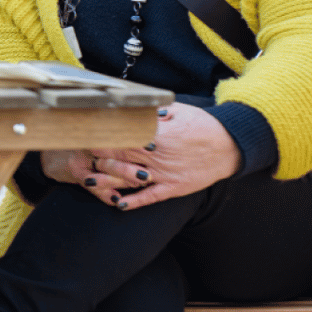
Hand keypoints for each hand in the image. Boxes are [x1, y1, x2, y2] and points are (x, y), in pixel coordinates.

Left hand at [81, 104, 239, 210]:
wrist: (230, 145)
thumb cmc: (203, 125)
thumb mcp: (178, 110)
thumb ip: (154, 112)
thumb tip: (135, 107)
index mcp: (157, 135)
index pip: (123, 136)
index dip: (104, 137)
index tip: (87, 136)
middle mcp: (158, 155)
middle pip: (122, 157)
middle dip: (100, 157)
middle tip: (81, 157)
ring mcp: (165, 174)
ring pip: (130, 178)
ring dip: (109, 179)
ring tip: (90, 180)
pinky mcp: (174, 188)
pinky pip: (150, 197)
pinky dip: (134, 202)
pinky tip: (118, 204)